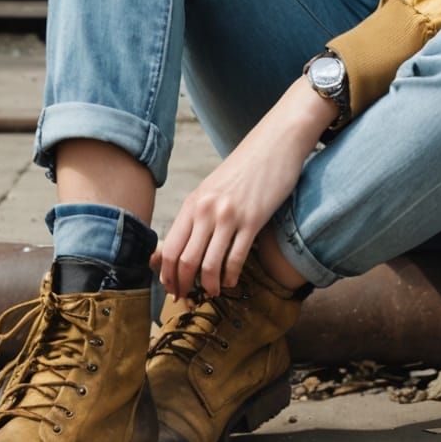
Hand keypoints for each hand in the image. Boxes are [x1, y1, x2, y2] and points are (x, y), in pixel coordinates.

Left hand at [151, 78, 331, 299]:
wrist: (274, 144)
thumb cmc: (243, 170)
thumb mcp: (211, 190)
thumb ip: (194, 216)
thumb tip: (172, 250)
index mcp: (193, 202)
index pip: (168, 249)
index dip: (167, 275)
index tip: (172, 288)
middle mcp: (206, 210)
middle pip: (183, 261)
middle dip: (183, 285)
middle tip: (188, 297)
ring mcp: (229, 215)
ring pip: (208, 265)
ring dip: (209, 286)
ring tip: (212, 291)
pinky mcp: (253, 220)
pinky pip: (236, 258)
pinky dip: (231, 277)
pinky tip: (232, 281)